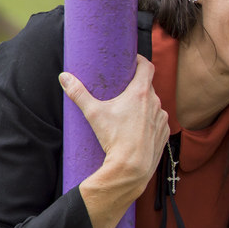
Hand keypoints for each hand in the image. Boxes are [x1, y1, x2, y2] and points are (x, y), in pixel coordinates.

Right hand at [61, 56, 168, 227]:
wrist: (132, 167)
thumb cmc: (114, 139)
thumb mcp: (93, 113)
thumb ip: (79, 94)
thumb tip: (64, 77)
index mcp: (141, 93)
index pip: (147, 67)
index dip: (140, 61)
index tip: (132, 60)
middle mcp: (155, 103)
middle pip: (148, 86)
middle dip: (137, 85)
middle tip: (123, 87)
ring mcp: (161, 118)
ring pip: (154, 104)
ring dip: (144, 104)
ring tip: (129, 109)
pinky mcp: (164, 132)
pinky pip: (158, 120)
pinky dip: (150, 120)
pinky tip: (139, 126)